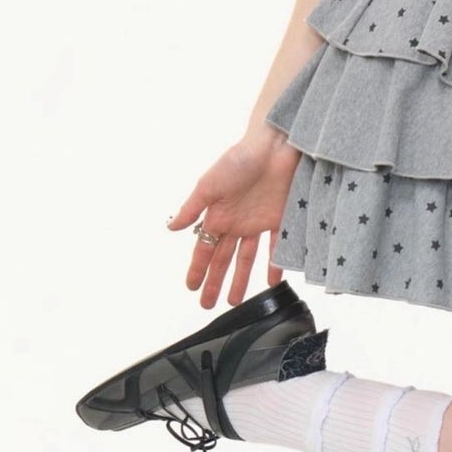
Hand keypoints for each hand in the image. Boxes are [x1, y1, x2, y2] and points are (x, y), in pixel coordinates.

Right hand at [167, 128, 301, 309]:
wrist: (275, 147)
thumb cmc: (240, 159)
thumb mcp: (210, 184)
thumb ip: (192, 208)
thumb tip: (171, 228)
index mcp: (217, 214)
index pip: (204, 249)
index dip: (198, 269)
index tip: (191, 288)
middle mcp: (236, 222)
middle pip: (223, 259)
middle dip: (215, 282)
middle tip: (208, 304)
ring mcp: (258, 222)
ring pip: (248, 259)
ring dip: (241, 279)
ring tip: (235, 300)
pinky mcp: (280, 219)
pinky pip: (277, 248)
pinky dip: (274, 265)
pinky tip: (271, 282)